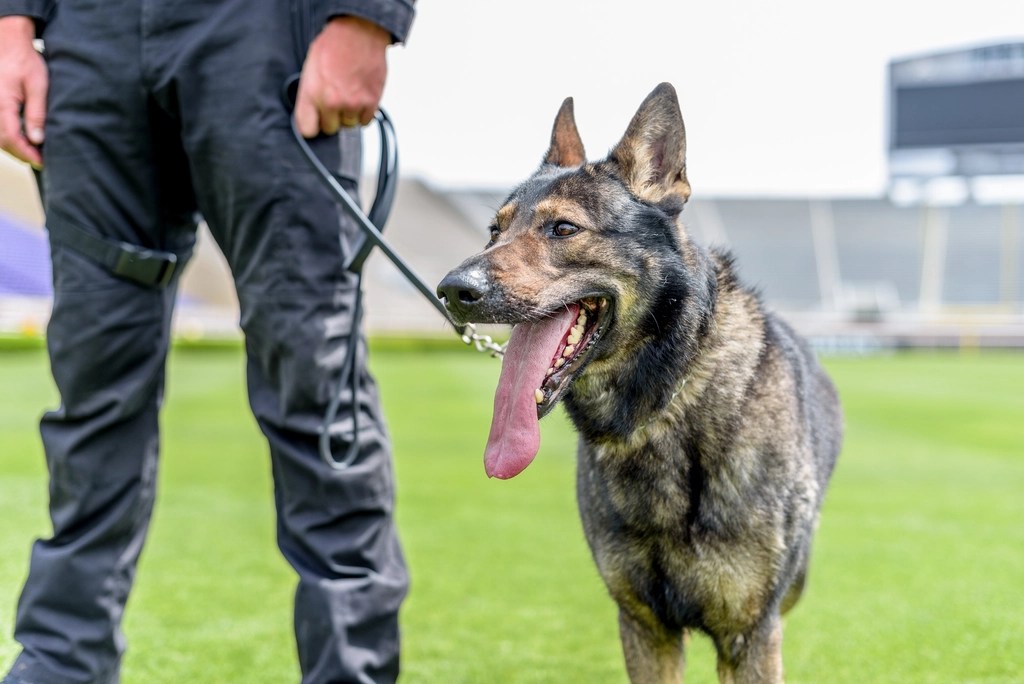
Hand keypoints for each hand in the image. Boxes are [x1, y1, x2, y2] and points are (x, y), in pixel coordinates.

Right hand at [0, 16, 46, 167]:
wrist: (8, 43)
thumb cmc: (24, 60)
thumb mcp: (37, 85)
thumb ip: (37, 113)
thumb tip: (38, 139)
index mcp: (2, 103)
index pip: (12, 137)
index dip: (27, 153)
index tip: (42, 162)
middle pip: (3, 141)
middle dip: (22, 154)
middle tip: (42, 161)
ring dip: (15, 148)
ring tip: (35, 153)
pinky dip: (9, 138)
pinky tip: (25, 141)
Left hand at [294, 16, 390, 137]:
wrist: (359, 33)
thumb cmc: (334, 46)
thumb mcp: (310, 68)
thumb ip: (309, 95)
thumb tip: (310, 114)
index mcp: (312, 93)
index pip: (307, 130)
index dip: (312, 125)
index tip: (315, 120)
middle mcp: (332, 102)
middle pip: (330, 128)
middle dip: (332, 117)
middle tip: (335, 100)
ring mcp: (353, 104)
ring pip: (349, 125)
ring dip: (349, 114)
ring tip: (349, 94)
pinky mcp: (371, 102)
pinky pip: (365, 121)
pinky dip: (364, 112)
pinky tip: (361, 97)